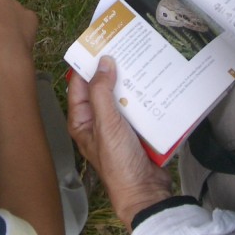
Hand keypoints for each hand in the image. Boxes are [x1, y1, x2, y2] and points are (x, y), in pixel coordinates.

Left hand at [67, 57, 172, 230]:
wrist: (145, 191)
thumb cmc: (118, 163)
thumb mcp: (106, 123)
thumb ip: (101, 92)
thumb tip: (103, 63)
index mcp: (82, 120)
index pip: (79, 84)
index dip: (87, 64)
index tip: (99, 43)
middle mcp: (98, 121)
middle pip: (103, 88)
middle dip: (113, 70)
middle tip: (125, 47)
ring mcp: (118, 126)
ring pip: (123, 95)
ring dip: (131, 82)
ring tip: (142, 60)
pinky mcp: (137, 131)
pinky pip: (139, 107)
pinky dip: (145, 96)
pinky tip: (154, 83)